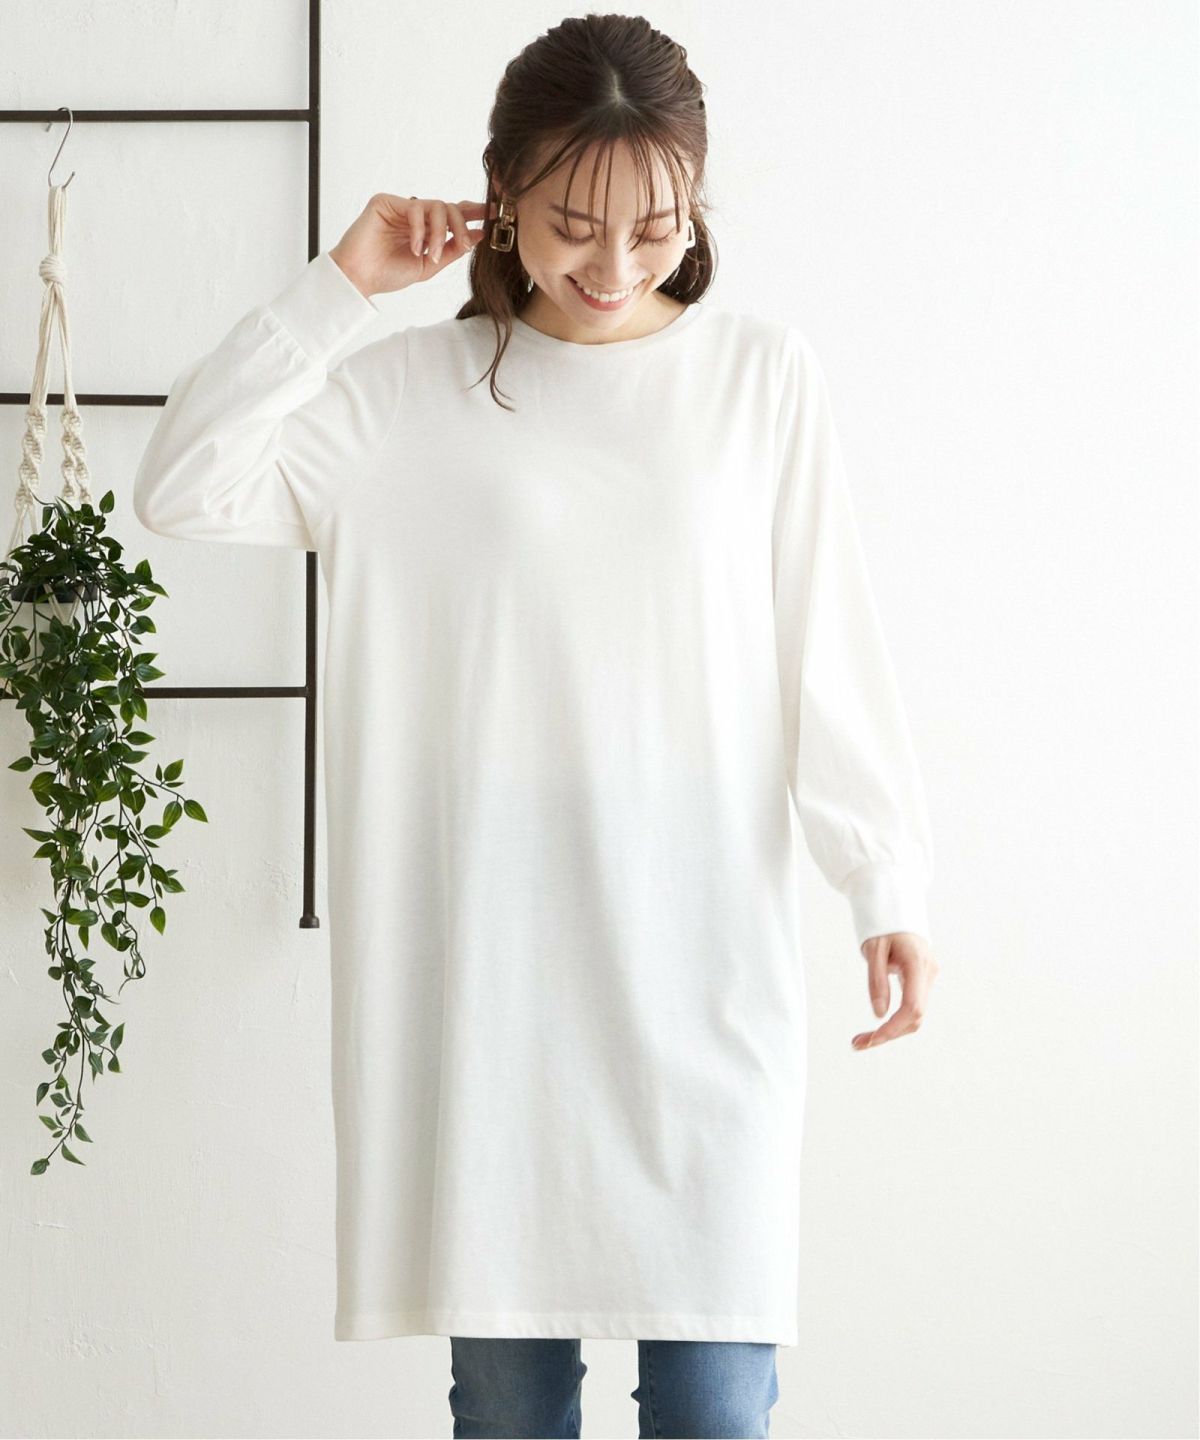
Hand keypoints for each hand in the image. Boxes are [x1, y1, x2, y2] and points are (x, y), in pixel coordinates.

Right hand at [329, 193, 487, 298]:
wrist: (360, 278)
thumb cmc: (388, 274)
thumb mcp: (430, 266)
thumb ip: (453, 250)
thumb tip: (479, 235)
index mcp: (426, 229)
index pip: (454, 215)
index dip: (474, 213)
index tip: (495, 214)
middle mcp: (415, 216)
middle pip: (450, 207)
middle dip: (462, 226)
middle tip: (464, 245)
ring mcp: (401, 207)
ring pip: (436, 206)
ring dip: (441, 233)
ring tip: (432, 255)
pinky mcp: (387, 201)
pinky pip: (415, 207)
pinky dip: (420, 229)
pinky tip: (415, 248)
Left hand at [851, 931, 937, 1049]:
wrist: (896, 904)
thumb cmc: (882, 923)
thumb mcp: (873, 949)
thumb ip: (877, 980)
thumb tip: (879, 1014)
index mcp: (917, 963)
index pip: (912, 1007)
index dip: (894, 1028)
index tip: (872, 1039)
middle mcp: (928, 972)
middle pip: (915, 1016)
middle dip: (889, 1034)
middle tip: (857, 1044)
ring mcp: (929, 976)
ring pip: (915, 1014)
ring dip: (892, 1030)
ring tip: (862, 1039)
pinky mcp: (923, 978)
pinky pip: (913, 1005)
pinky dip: (896, 1019)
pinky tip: (877, 1028)